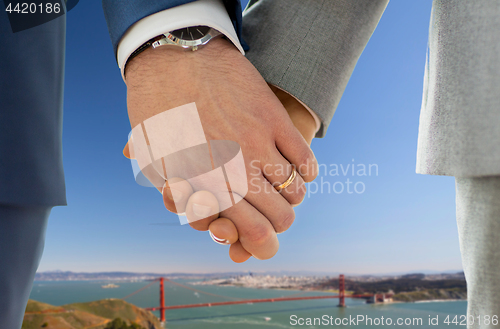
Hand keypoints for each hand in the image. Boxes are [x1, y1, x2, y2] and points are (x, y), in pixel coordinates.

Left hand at [124, 38, 317, 260]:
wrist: (174, 57)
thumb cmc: (160, 112)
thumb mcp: (157, 162)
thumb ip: (181, 196)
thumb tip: (206, 220)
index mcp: (203, 188)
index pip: (251, 234)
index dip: (263, 244)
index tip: (264, 239)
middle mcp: (234, 172)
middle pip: (279, 219)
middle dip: (279, 223)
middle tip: (275, 214)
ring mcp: (257, 145)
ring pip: (295, 192)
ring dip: (292, 196)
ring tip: (284, 187)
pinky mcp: (273, 119)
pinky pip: (305, 160)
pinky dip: (307, 171)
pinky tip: (299, 168)